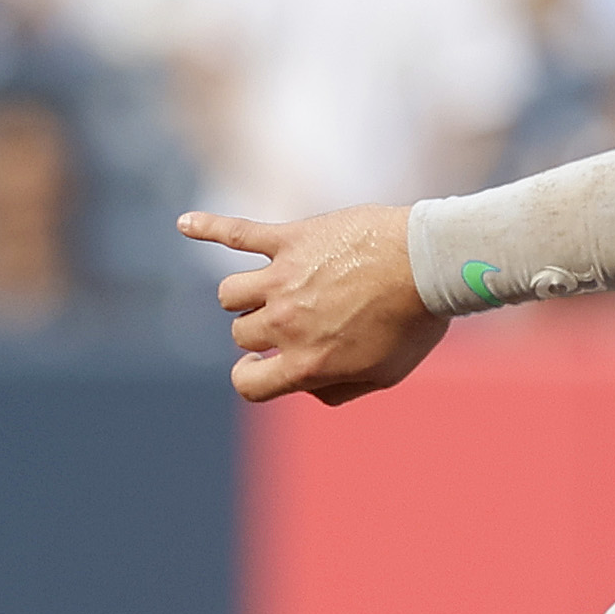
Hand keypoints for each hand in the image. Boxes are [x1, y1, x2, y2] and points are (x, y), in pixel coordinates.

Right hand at [177, 202, 447, 405]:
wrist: (428, 264)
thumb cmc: (413, 323)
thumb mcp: (385, 375)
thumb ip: (337, 390)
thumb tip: (304, 387)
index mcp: (305, 362)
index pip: (248, 384)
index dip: (253, 378)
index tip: (265, 367)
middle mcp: (285, 323)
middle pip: (240, 333)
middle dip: (261, 332)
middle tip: (301, 319)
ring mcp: (282, 279)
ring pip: (231, 292)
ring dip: (246, 295)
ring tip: (274, 288)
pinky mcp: (289, 240)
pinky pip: (237, 232)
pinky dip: (207, 226)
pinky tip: (185, 223)